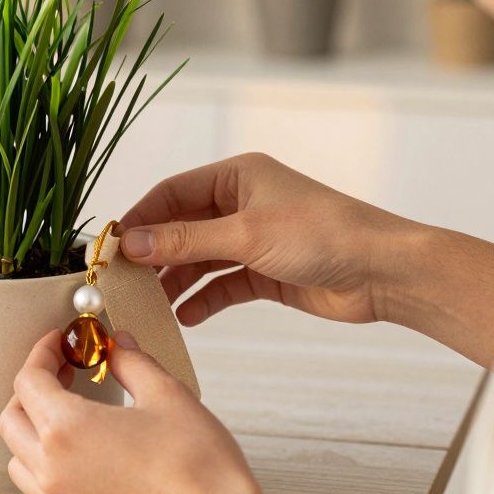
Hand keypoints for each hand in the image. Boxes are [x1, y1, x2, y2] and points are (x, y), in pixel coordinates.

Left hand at [0, 330, 285, 493]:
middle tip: (63, 371)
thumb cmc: (198, 472)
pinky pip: (42, 490)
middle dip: (31, 388)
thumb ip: (133, 363)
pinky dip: (47, 464)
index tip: (60, 343)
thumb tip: (119, 346)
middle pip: (11, 419)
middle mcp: (54, 469)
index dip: (43, 352)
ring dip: (30, 430)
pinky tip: (84, 452)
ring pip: (18, 459)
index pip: (29, 380)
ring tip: (66, 412)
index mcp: (67, 429)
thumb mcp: (167, 396)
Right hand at [119, 152, 411, 327]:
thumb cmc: (325, 235)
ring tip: (150, 305)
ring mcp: (253, 239)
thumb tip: (132, 244)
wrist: (384, 273)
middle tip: (123, 282)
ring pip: (199, 259)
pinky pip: (223, 284)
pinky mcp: (266, 272)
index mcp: (237, 177)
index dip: (139, 219)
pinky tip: (186, 317)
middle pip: (181, 228)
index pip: (172, 193)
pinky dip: (204, 299)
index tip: (110, 248)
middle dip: (153, 255)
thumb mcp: (246, 235)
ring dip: (175, 281)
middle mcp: (242, 204)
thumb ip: (185, 240)